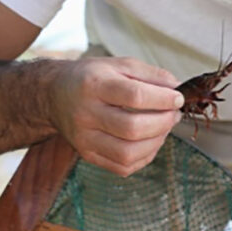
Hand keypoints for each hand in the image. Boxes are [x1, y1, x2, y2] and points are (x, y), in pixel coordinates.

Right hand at [51, 57, 183, 176]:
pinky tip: (149, 141)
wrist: (54, 94)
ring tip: (163, 127)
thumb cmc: (90, 78)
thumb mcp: (118, 64)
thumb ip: (149, 74)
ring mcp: (84, 138)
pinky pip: (122, 166)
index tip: (177, 98)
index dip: (162, 99)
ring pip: (128, 153)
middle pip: (132, 128)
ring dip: (156, 142)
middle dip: (163, 122)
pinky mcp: (87, 154)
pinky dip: (144, 157)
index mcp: (94, 85)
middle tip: (173, 114)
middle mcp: (86, 113)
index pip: (134, 96)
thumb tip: (177, 87)